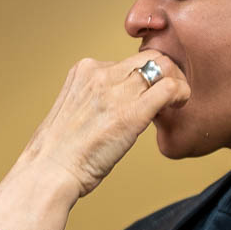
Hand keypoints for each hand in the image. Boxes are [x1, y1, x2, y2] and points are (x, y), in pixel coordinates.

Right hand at [19, 51, 188, 197]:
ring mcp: (115, 92)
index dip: (144, 76)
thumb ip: (95, 98)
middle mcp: (100, 73)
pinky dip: (181, 93)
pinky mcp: (131, 113)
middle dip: (166, 72)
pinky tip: (179, 105)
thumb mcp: (74, 110)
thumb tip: (117, 104)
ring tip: (176, 102)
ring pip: (163, 67)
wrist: (49, 172)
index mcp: (84, 70)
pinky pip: (168, 88)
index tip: (147, 95)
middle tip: (170, 95)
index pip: (127, 60)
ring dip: (176, 82)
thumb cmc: (60, 153)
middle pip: (149, 57)